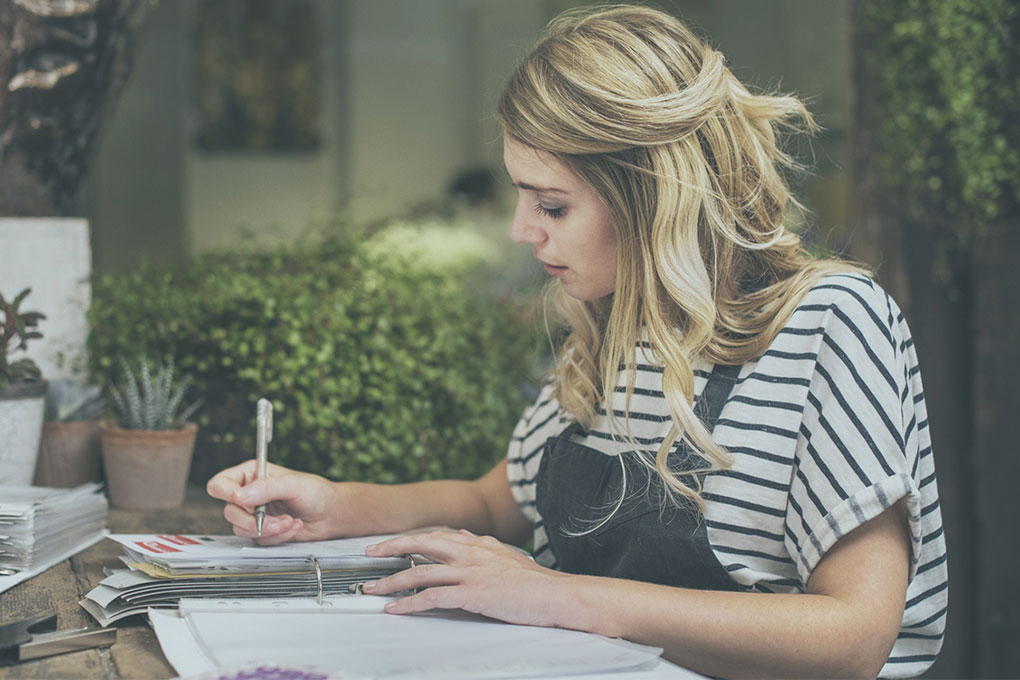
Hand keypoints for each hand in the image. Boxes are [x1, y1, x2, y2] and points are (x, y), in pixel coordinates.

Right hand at [206, 460, 338, 544]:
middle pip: (230, 512)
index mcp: (251, 474)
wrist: (329, 514)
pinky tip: (292, 526)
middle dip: (254, 520)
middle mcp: (249, 495)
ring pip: (242, 529)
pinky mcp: (262, 531)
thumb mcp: (293, 484)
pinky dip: (277, 536)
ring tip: (289, 521)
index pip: (221, 484)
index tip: (242, 501)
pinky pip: (258, 540)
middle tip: (274, 519)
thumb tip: (240, 495)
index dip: (227, 494)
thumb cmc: (315, 492)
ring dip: (269, 529)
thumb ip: (266, 488)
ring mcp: (254, 515)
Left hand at [362, 529, 571, 627]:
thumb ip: (481, 544)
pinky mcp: (472, 594)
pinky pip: (432, 598)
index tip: (391, 543)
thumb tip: (460, 533)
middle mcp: (470, 553)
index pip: (435, 536)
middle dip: (391, 548)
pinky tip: (396, 609)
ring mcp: (470, 573)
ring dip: (392, 581)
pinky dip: (409, 603)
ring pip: (421, 573)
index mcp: (478, 544)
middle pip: (421, 544)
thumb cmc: (534, 581)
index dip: (410, 539)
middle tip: (369, 552)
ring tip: (373, 589)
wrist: (555, 594)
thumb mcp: (505, 555)